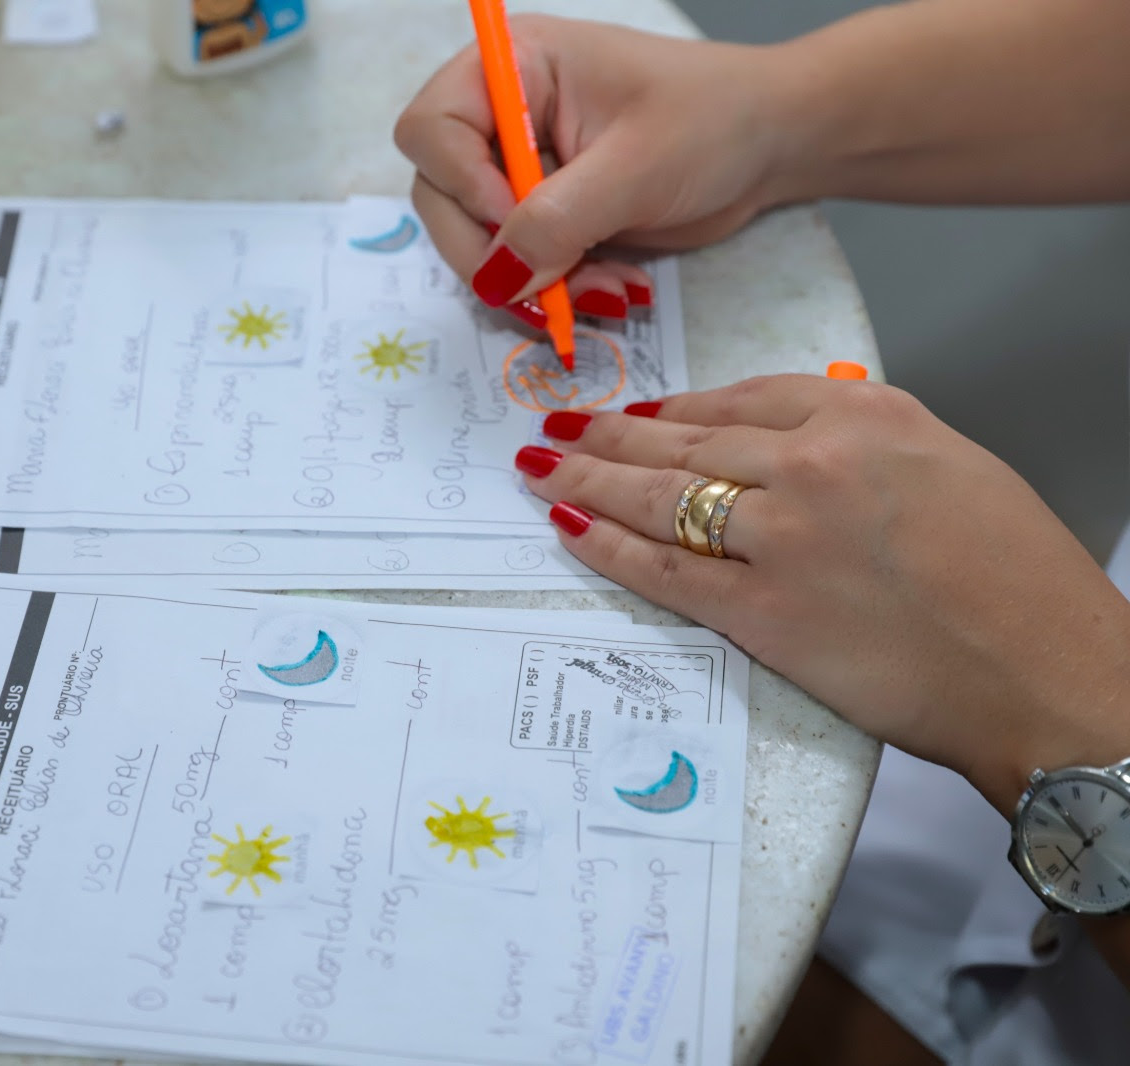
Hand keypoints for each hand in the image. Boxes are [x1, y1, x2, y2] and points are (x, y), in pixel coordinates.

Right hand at [394, 17, 793, 316]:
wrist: (769, 145)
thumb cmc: (714, 120)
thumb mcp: (636, 168)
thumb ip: (558, 221)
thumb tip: (494, 279)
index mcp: (514, 68)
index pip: (432, 130)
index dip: (462, 184)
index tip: (513, 219)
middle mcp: (502, 116)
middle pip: (441, 198)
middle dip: (496, 253)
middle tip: (551, 286)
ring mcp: (520, 170)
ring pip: (479, 245)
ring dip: (534, 282)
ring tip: (605, 290)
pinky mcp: (543, 216)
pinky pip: (519, 268)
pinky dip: (558, 291)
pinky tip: (612, 288)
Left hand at [515, 376, 1129, 810]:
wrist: (1046, 672)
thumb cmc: (1019, 581)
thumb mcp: (953, 467)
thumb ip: (868, 443)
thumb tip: (797, 439)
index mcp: (867, 417)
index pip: (741, 398)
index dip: (675, 406)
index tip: (637, 411)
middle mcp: (815, 463)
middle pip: (686, 439)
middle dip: (611, 435)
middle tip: (560, 429)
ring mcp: (781, 536)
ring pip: (660, 495)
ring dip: (588, 478)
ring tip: (542, 467)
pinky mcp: (761, 611)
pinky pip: (664, 570)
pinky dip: (608, 545)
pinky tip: (570, 525)